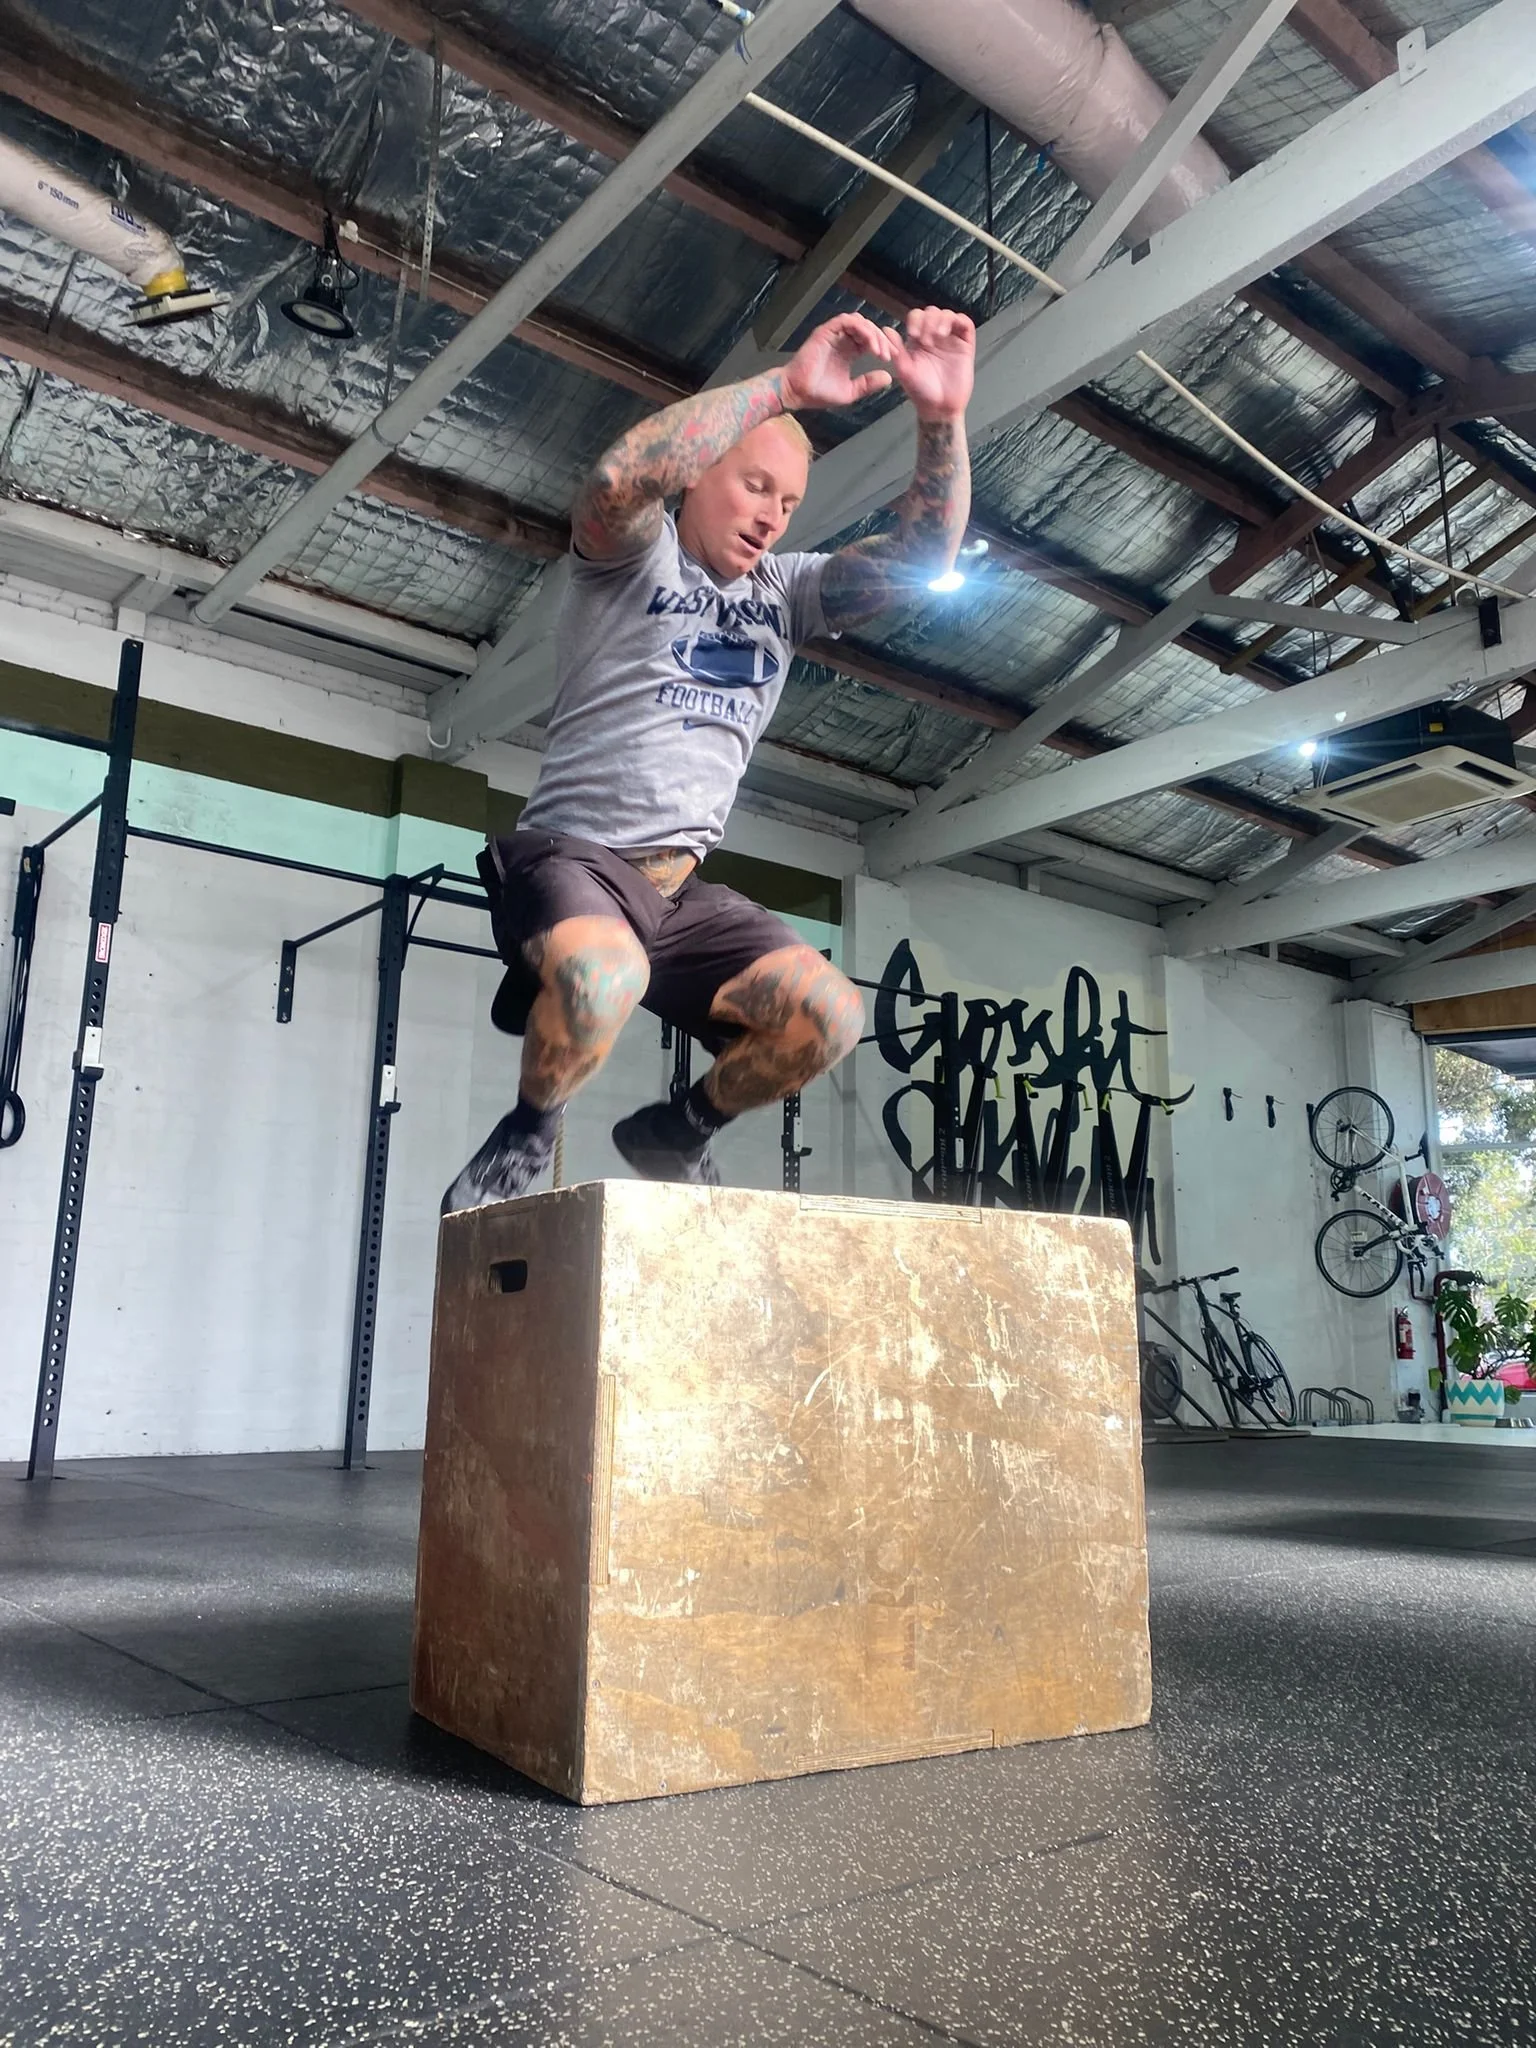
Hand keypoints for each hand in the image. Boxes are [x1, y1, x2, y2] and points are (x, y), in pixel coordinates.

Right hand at [778, 313, 897, 410]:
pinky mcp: (826, 331)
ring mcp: (834, 334)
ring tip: (879, 351)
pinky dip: (861, 329)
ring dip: (873, 333)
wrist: (797, 393)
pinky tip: (869, 344)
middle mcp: (842, 340)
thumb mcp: (850, 392)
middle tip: (888, 354)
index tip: (891, 358)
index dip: (882, 345)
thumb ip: (867, 384)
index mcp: (848, 351)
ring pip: (860, 322)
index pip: (870, 340)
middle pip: (868, 329)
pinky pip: (847, 321)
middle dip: (881, 339)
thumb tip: (888, 377)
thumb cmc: (818, 393)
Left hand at [889, 307, 974, 421]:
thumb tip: (886, 330)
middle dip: (927, 322)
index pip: (917, 317)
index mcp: (919, 340)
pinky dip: (957, 321)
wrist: (939, 408)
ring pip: (947, 315)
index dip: (915, 321)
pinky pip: (965, 323)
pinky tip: (947, 333)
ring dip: (940, 320)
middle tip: (925, 339)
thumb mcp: (905, 370)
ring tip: (936, 337)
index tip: (913, 334)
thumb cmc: (921, 392)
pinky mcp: (965, 344)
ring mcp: (951, 339)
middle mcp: (935, 337)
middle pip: (932, 313)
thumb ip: (896, 350)